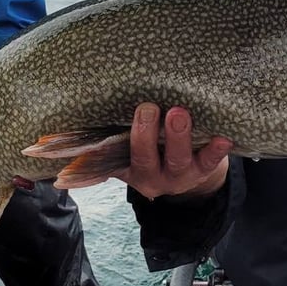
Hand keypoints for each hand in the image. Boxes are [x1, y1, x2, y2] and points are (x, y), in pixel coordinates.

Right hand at [116, 102, 232, 200]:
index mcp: (130, 170)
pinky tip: (222, 137)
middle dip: (146, 135)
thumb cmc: (152, 150)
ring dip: (178, 136)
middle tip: (149, 108)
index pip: (116, 160)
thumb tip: (64, 135)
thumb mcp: (126, 152)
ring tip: (179, 113)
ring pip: (178, 160)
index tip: (116, 123)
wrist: (189, 171)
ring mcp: (180, 175)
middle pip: (147, 159)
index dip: (111, 149)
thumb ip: (105, 144)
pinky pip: (210, 163)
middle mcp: (154, 177)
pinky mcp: (204, 169)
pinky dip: (215, 151)